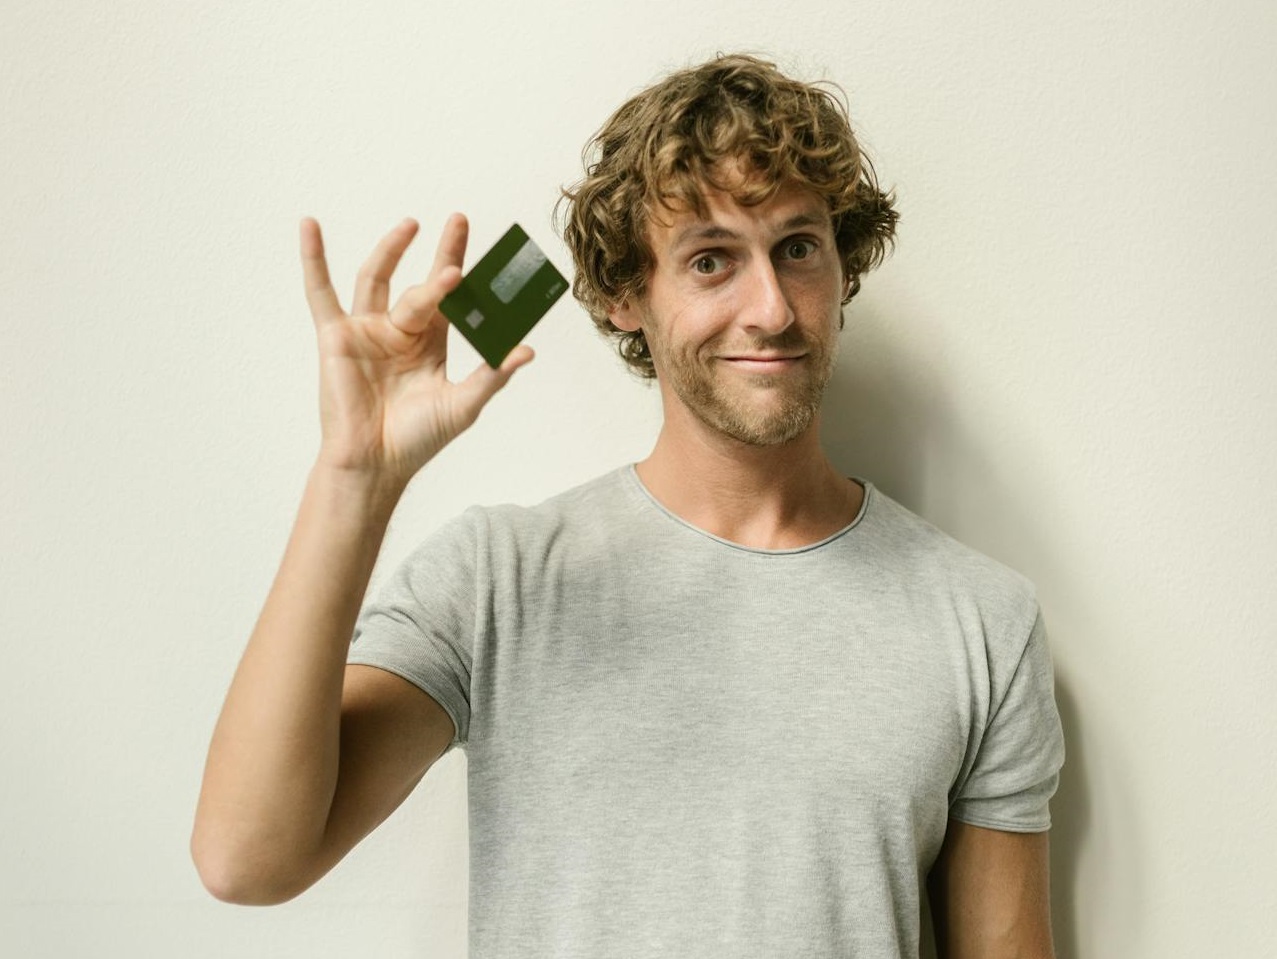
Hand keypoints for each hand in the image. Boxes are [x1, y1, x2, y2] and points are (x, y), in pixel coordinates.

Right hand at [300, 214, 533, 486]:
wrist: (376, 463)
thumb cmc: (417, 439)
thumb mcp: (462, 404)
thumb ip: (492, 375)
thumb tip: (527, 351)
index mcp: (430, 342)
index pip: (451, 298)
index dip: (463, 269)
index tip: (483, 246)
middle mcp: (399, 331)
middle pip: (421, 284)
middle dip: (441, 255)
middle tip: (459, 221)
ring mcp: (366, 331)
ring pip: (378, 279)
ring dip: (392, 249)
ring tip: (411, 225)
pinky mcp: (336, 336)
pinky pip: (320, 292)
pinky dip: (314, 259)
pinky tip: (310, 226)